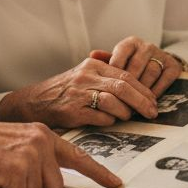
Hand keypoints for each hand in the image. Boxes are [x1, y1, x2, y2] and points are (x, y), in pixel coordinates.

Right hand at [0, 58, 157, 129]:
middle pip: (123, 86)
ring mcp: (79, 93)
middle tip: (152, 112)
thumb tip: (136, 81)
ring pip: (113, 101)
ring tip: (128, 117)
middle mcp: (86, 76)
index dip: (143, 89)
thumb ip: (106, 73)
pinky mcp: (72, 111)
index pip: (126, 74)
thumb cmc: (64, 91)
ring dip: (125, 112)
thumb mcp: (84, 74)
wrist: (33, 102)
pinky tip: (109, 122)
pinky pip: (100, 117)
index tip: (153, 101)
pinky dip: (109, 121)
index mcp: (93, 65)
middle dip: (142, 101)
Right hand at [0, 119, 120, 187]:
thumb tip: (52, 184)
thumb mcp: (18, 145)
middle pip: (55, 186)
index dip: (98, 173)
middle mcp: (41, 142)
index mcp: (44, 135)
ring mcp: (30, 155)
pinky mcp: (17, 169)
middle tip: (10, 176)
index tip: (115, 184)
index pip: (77, 156)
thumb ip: (38, 158)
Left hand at [92, 36, 182, 96]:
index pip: (121, 54)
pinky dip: (157, 90)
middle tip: (121, 99)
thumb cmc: (130, 68)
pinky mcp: (174, 65)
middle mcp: (147, 46)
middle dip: (128, 84)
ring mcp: (161, 55)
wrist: (157, 68)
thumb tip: (92, 55)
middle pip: (136, 65)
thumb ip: (105, 61)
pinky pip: (165, 78)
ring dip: (142, 89)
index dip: (115, 72)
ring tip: (134, 102)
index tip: (110, 87)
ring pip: (151, 72)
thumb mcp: (118, 63)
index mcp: (131, 43)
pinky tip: (149, 100)